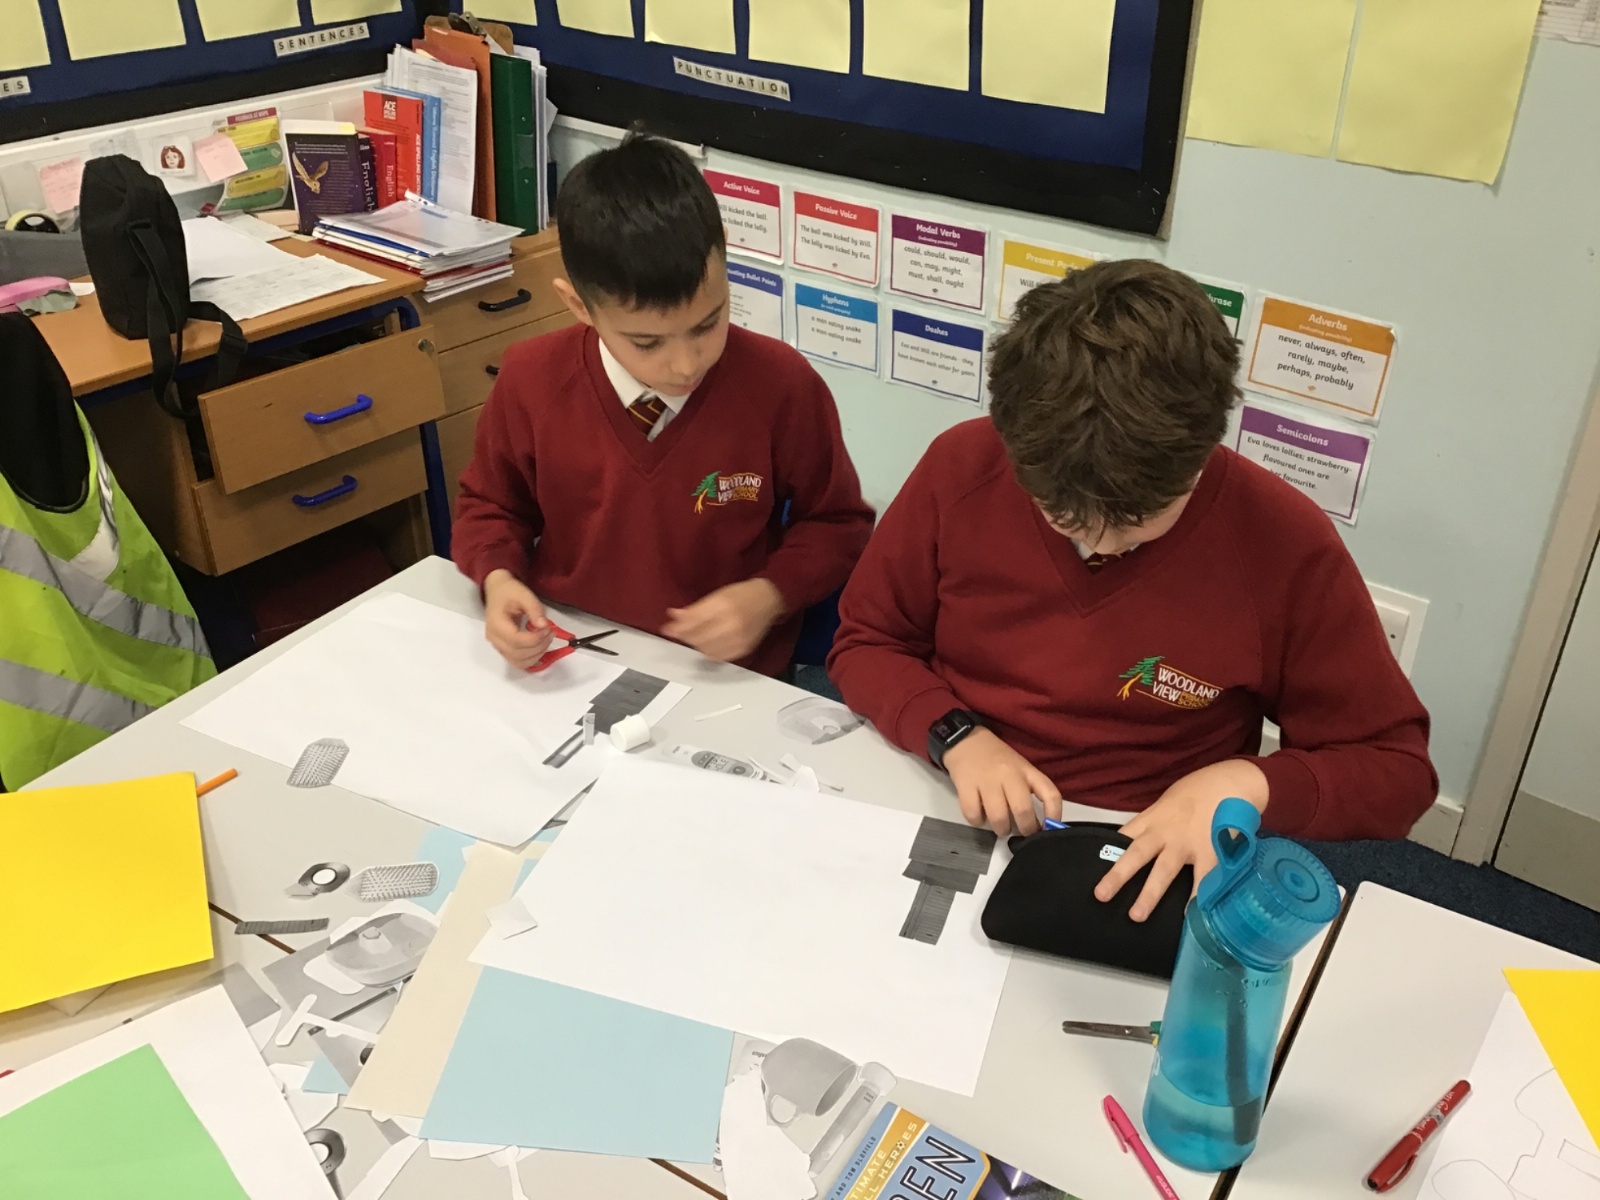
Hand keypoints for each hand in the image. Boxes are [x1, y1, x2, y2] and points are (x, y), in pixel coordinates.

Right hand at [483, 569, 553, 669]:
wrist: (497, 591)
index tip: (548, 629)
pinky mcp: (503, 649)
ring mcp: (497, 646)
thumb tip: (543, 625)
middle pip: (518, 654)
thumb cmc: (509, 591)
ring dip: (537, 655)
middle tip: (550, 633)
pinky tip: (541, 649)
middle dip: (539, 647)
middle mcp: (494, 639)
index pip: (516, 640)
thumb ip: (534, 609)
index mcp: (496, 624)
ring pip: (518, 662)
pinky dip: (531, 659)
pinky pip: (517, 662)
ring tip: (547, 639)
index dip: (535, 639)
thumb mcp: (524, 594)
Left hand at [663, 579, 785, 662]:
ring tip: (692, 637)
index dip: (677, 627)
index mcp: (723, 606)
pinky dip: (708, 652)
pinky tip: (706, 644)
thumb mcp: (718, 594)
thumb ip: (696, 608)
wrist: (769, 600)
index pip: (694, 621)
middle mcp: (731, 624)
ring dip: (695, 644)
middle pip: (698, 638)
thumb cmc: (741, 594)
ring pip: (706, 649)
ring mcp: (738, 639)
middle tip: (677, 633)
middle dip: (685, 636)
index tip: (666, 629)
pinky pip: (718, 657)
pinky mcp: (743, 649)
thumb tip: (673, 616)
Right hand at [943, 728, 1062, 835]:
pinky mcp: (966, 786)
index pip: (1050, 794)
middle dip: (1025, 829)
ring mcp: (987, 780)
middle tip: (1022, 833)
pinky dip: (977, 821)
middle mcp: (1009, 775)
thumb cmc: (997, 758)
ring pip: (998, 817)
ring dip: (1001, 829)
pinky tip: (979, 815)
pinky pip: (973, 815)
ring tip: (1000, 827)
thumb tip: (1036, 825)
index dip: (1054, 815)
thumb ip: (1030, 791)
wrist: (966, 740)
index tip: (1049, 829)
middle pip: (1022, 810)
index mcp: (1027, 771)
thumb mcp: (1020, 768)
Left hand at [1094, 759, 1269, 921]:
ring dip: (1149, 894)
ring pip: (1163, 871)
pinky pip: (1201, 881)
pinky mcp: (1210, 853)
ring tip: (1137, 916)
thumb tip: (1144, 838)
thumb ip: (1158, 820)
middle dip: (1118, 875)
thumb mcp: (1171, 800)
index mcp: (1153, 817)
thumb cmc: (1202, 789)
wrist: (1234, 781)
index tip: (1091, 869)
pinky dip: (1195, 899)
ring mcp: (1187, 844)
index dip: (1108, 851)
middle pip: (1136, 854)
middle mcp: (1165, 832)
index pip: (1124, 835)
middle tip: (1100, 895)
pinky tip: (1189, 918)